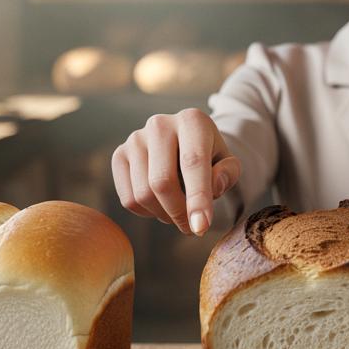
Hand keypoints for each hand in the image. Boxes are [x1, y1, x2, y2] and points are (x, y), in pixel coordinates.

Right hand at [111, 109, 241, 234]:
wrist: (185, 144)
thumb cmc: (210, 158)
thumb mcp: (228, 164)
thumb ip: (228, 174)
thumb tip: (214, 186)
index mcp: (192, 121)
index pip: (193, 163)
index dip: (197, 198)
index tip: (201, 228)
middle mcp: (160, 124)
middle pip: (162, 182)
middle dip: (179, 213)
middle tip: (193, 227)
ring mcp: (135, 138)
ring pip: (143, 194)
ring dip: (164, 215)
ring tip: (179, 213)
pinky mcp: (120, 154)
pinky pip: (129, 199)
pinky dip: (147, 213)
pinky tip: (161, 205)